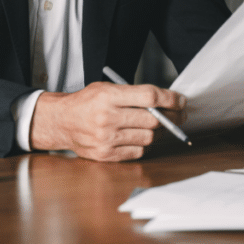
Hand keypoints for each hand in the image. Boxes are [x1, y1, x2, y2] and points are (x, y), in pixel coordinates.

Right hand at [29, 82, 186, 161]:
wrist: (61, 122)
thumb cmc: (87, 102)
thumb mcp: (107, 88)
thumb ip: (134, 93)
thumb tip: (167, 101)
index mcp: (108, 96)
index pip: (149, 96)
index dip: (170, 99)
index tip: (181, 101)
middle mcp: (107, 117)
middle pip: (152, 120)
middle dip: (172, 118)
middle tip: (179, 116)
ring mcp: (105, 138)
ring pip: (148, 138)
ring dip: (160, 133)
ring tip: (160, 127)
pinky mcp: (105, 154)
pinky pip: (138, 152)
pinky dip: (146, 145)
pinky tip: (143, 137)